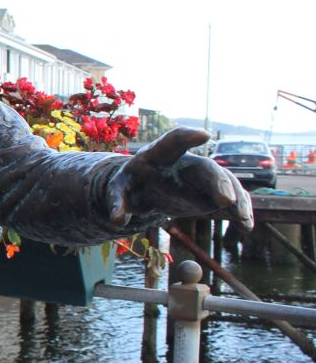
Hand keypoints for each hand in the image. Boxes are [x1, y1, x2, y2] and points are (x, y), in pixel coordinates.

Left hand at [107, 128, 252, 230]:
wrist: (144, 189)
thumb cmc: (130, 185)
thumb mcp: (118, 192)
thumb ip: (117, 203)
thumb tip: (117, 220)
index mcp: (158, 155)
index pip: (173, 140)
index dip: (187, 136)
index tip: (204, 135)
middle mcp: (186, 163)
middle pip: (205, 167)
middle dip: (218, 182)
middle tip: (226, 201)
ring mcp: (201, 178)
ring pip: (224, 183)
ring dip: (236, 198)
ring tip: (241, 217)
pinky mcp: (211, 194)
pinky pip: (230, 199)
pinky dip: (239, 211)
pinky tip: (245, 227)